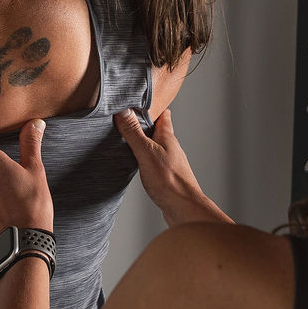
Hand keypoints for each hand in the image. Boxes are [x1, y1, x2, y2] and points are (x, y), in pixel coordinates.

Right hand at [115, 109, 227, 226]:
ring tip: (127, 139)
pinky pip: (154, 161)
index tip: (139, 100)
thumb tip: (123, 110)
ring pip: (155, 146)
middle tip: (128, 118)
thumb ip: (134, 132)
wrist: (184, 208)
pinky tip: (135, 163)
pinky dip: (144, 158)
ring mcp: (169, 162)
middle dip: (145, 124)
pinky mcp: (166, 176)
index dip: (153, 106)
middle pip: (158, 130)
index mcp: (167, 137)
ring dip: (143, 142)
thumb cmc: (170, 180)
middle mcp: (170, 147)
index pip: (163, 115)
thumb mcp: (146, 152)